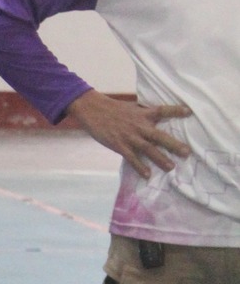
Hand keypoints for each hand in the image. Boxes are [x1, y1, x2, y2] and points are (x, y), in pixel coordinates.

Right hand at [68, 90, 190, 177]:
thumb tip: (153, 118)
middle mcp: (139, 125)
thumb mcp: (130, 108)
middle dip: (174, 144)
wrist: (93, 110)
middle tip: (187, 153)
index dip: (176, 111)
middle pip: (159, 136)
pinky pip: (132, 158)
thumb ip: (142, 114)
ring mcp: (130, 136)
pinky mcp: (119, 145)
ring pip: (148, 149)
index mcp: (143, 114)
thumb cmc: (112, 109)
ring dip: (160, 159)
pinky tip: (147, 175)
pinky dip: (140, 167)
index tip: (189, 112)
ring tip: (171, 167)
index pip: (162, 111)